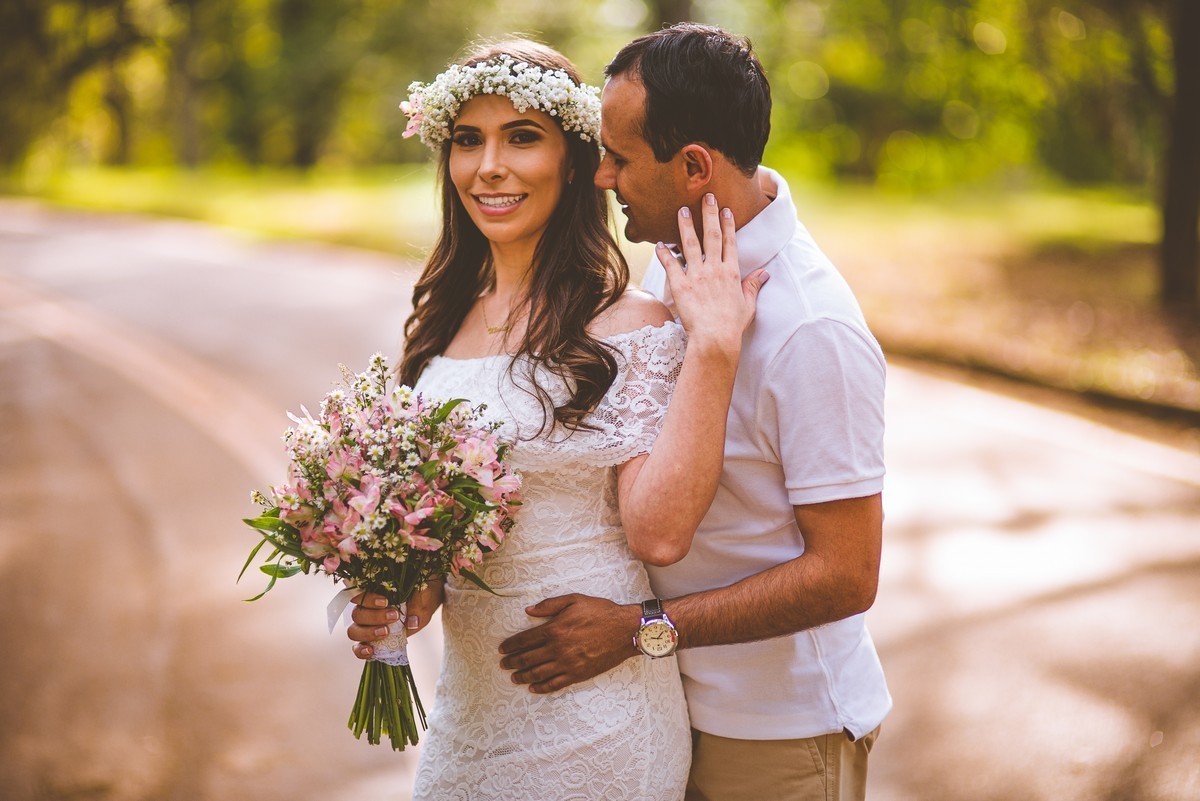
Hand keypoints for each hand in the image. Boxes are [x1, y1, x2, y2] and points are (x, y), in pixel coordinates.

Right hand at [348, 581, 443, 659]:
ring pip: (353, 631)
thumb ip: (418, 605)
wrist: (424, 607)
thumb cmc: (421, 597)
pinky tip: (371, 652)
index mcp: (374, 594)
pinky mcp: (370, 641)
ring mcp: (366, 626)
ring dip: (367, 633)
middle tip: (394, 617)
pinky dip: (360, 651)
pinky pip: (357, 648)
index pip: (360, 596)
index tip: (386, 602)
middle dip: (374, 617)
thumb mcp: (425, 597)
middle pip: (357, 614)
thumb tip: (412, 623)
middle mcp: (366, 609)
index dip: (369, 600)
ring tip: (386, 633)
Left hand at [498, 594, 641, 692]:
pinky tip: (533, 688)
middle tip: (503, 664)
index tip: (502, 649)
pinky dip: (542, 688)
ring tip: (514, 678)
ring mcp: (567, 664)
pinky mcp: (578, 674)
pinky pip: (555, 684)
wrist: (625, 630)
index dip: (511, 645)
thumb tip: (528, 611)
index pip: (524, 640)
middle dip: (512, 662)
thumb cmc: (601, 612)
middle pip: (527, 659)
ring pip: (538, 674)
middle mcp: (557, 649)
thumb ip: (549, 605)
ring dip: (523, 676)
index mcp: (554, 629)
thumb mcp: (574, 600)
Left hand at [656, 193, 767, 358]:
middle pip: (712, 236)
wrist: (715, 338)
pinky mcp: (681, 285)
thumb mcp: (748, 305)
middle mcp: (714, 269)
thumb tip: (764, 274)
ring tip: (682, 210)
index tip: (725, 210)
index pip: (730, 242)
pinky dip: (664, 253)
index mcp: (731, 273)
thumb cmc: (732, 326)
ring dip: (686, 225)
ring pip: (690, 244)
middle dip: (709, 214)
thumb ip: (754, 286)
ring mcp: (697, 275)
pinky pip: (671, 265)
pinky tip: (658, 244)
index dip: (728, 224)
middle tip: (706, 196)